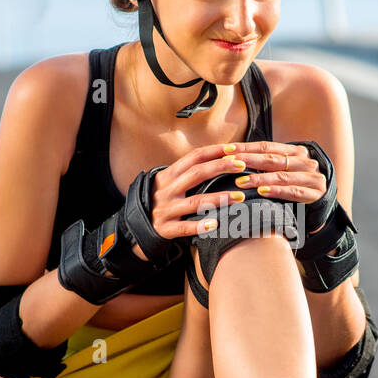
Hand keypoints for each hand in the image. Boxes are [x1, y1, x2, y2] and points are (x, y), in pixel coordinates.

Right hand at [146, 142, 315, 238]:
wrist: (135, 226)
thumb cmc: (161, 201)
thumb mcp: (168, 183)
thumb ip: (188, 173)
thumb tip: (220, 159)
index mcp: (168, 175)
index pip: (194, 157)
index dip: (214, 151)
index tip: (234, 148)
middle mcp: (167, 189)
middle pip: (197, 174)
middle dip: (221, 167)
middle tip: (242, 166)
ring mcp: (165, 209)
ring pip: (195, 201)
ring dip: (219, 198)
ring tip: (239, 197)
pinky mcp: (165, 229)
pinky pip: (185, 227)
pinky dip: (200, 225)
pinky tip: (216, 224)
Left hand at [194, 141, 326, 209]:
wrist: (320, 209)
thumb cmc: (293, 189)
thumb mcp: (281, 173)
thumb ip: (264, 165)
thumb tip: (230, 159)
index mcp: (296, 152)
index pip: (267, 147)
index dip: (246, 148)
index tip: (226, 150)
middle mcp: (306, 161)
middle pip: (272, 159)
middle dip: (248, 161)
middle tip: (228, 164)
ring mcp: (312, 177)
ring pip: (281, 176)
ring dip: (259, 178)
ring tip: (240, 182)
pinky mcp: (316, 193)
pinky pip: (293, 192)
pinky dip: (276, 191)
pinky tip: (261, 192)